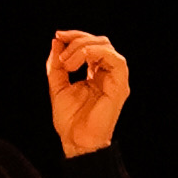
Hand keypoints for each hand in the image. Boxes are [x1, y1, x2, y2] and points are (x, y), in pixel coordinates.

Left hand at [46, 31, 129, 155]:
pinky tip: (78, 62)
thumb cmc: (70, 120)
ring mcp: (116, 80)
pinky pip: (116, 60)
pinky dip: (95, 54)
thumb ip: (57, 64)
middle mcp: (108, 75)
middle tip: (61, 54)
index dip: (75, 37)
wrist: (76, 141)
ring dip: (83, 48)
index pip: (92, 45)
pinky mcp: (120, 87)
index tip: (58, 37)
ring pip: (107, 47)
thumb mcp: (57, 85)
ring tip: (67, 63)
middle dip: (78, 40)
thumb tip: (57, 41)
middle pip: (101, 42)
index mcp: (96, 74)